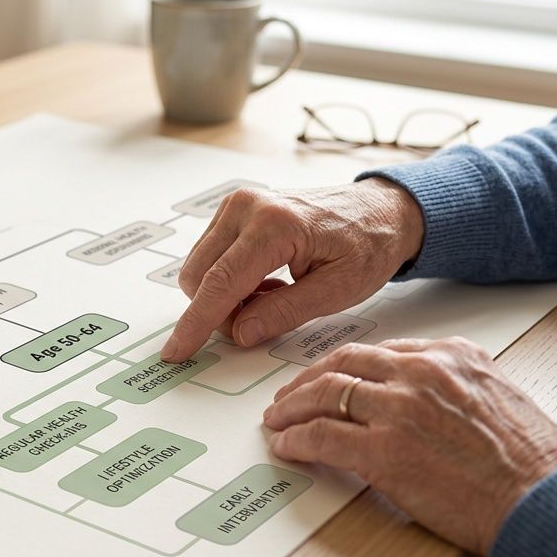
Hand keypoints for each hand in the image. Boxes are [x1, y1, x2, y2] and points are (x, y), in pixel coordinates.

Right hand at [160, 179, 423, 361]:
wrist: (379, 211)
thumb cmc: (368, 245)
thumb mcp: (338, 290)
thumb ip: (286, 313)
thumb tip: (240, 332)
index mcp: (275, 225)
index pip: (221, 283)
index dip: (197, 323)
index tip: (177, 351)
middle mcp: (247, 207)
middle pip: (200, 278)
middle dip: (220, 312)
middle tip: (265, 320)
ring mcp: (236, 205)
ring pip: (199, 270)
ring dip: (226, 297)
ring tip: (274, 294)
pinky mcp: (233, 210)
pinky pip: (209, 258)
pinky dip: (229, 281)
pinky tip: (266, 281)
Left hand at [262, 337, 556, 556]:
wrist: (544, 502)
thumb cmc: (532, 466)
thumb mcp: (500, 399)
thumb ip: (457, 390)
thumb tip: (423, 402)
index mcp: (453, 355)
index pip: (382, 351)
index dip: (345, 366)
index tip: (330, 378)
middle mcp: (423, 372)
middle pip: (345, 364)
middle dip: (308, 380)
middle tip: (290, 397)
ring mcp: (400, 409)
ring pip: (325, 393)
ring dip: (293, 408)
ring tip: (279, 420)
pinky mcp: (384, 451)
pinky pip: (321, 435)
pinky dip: (296, 439)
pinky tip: (287, 445)